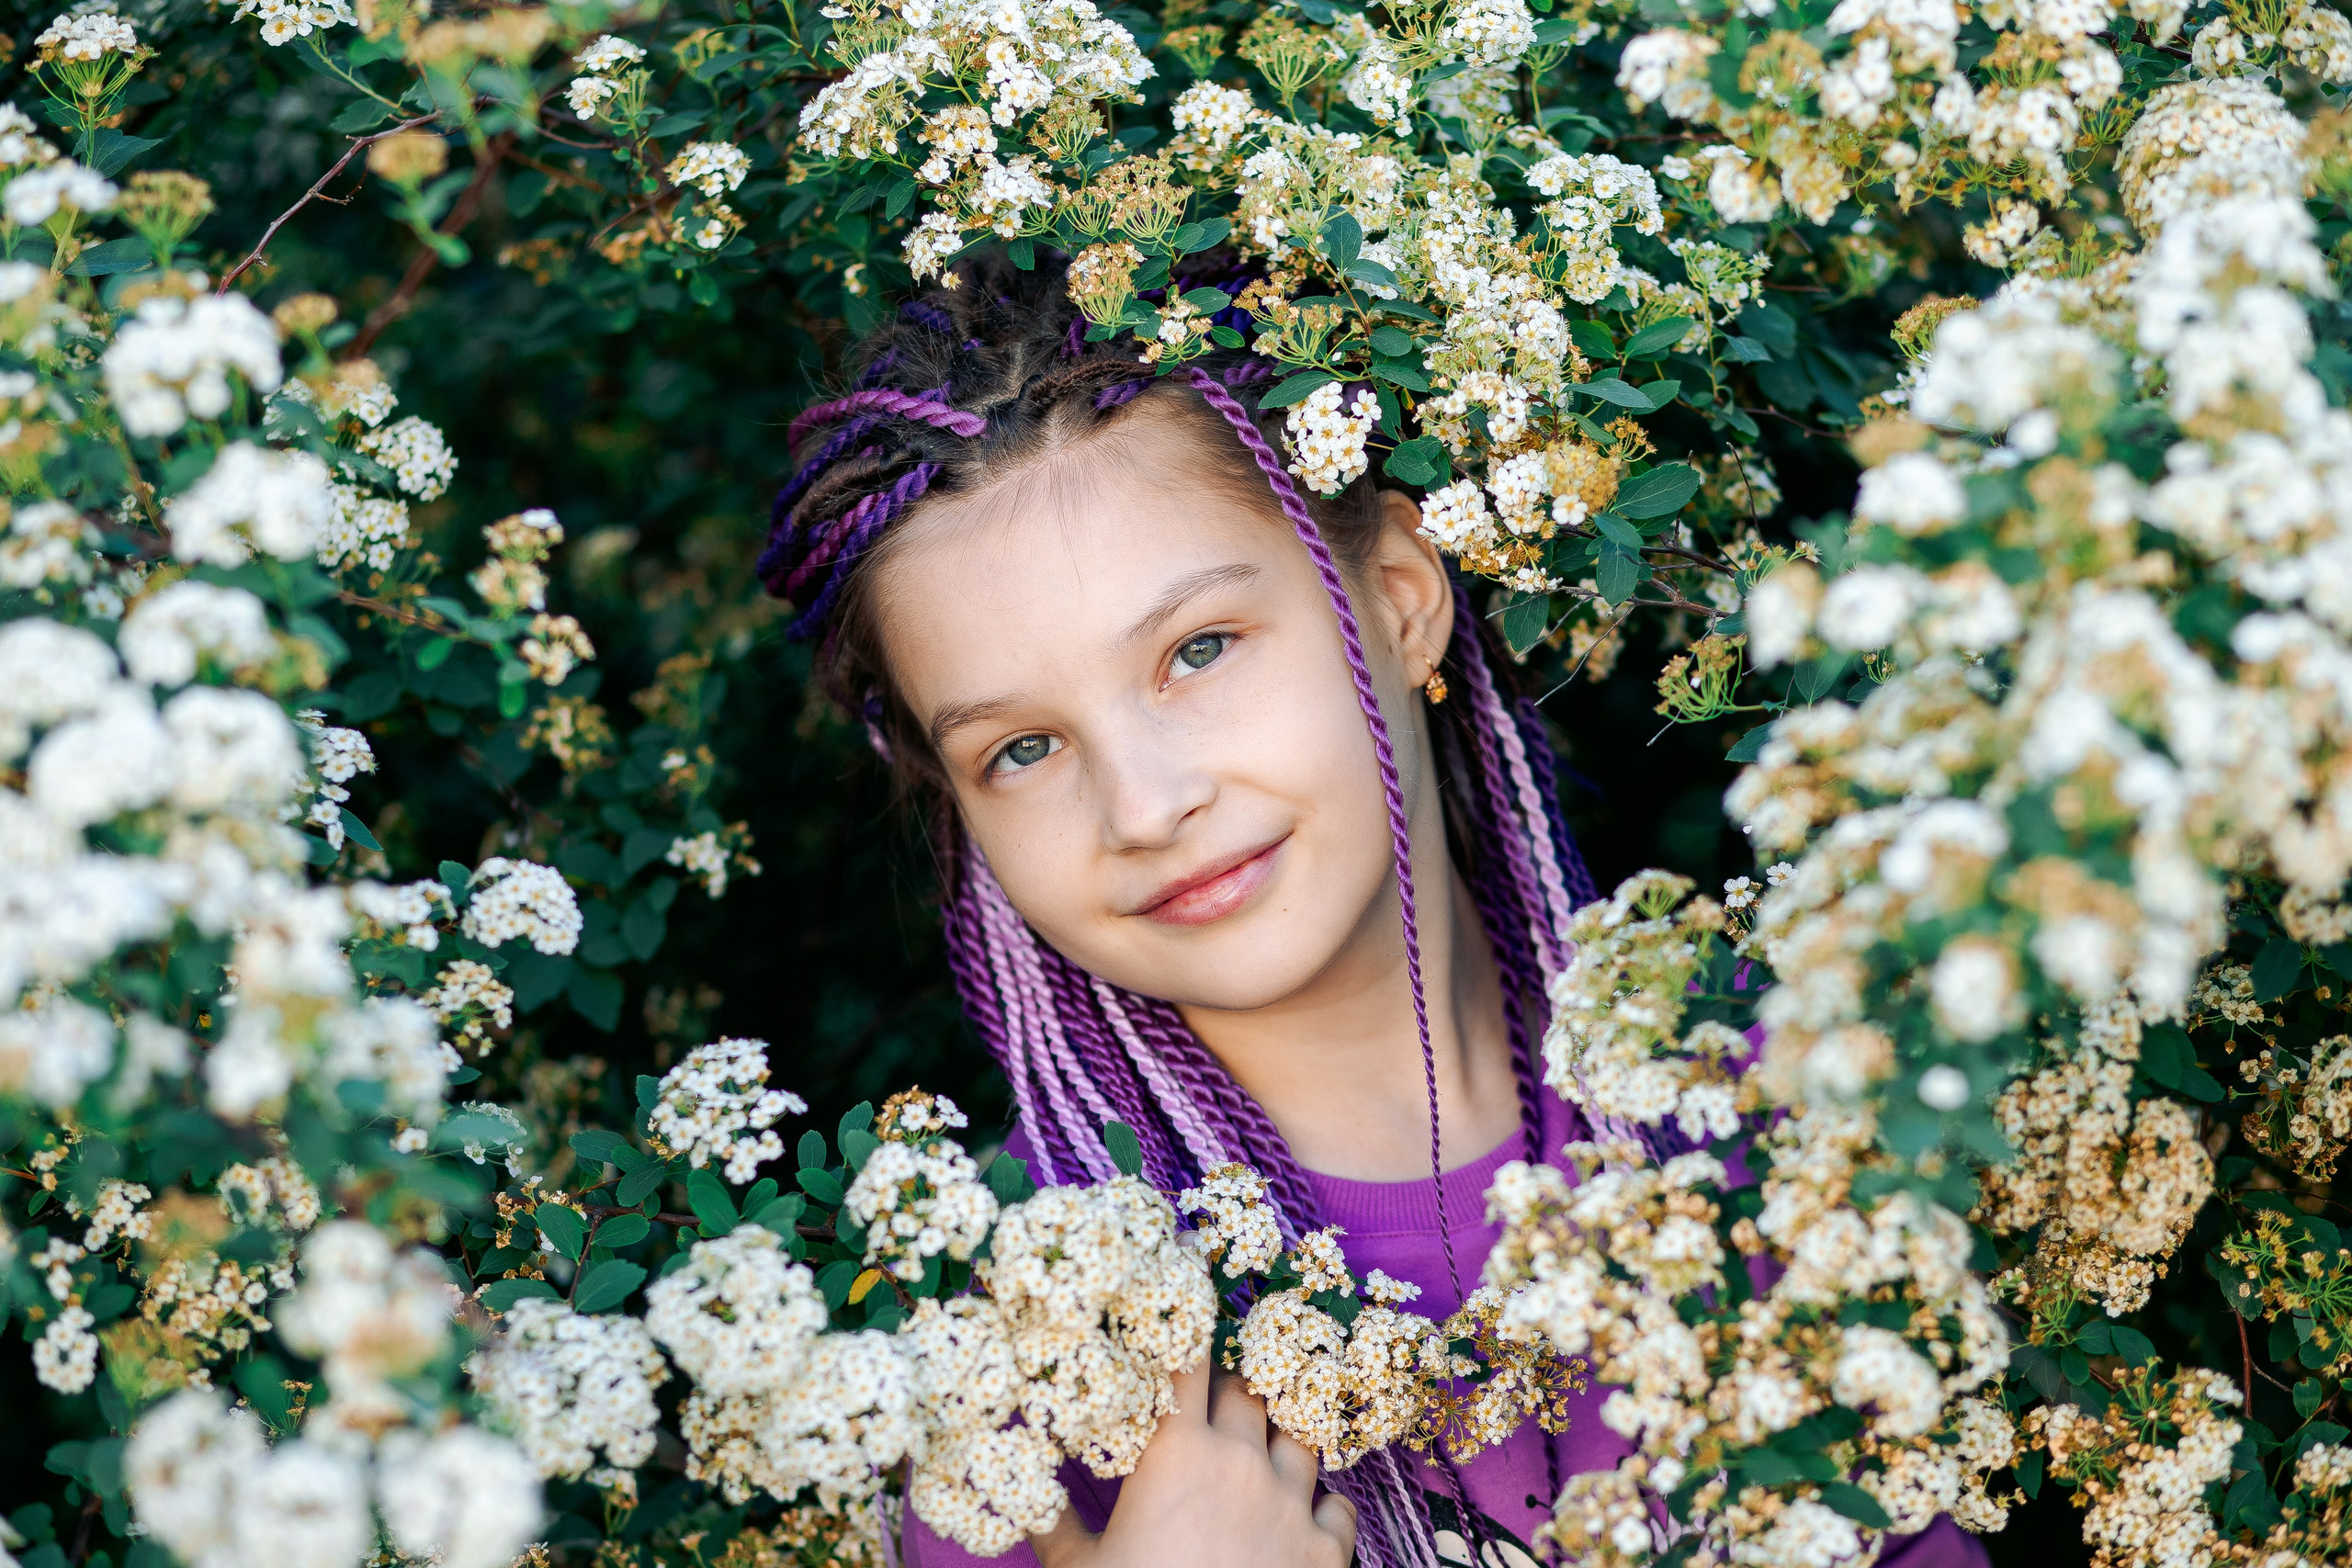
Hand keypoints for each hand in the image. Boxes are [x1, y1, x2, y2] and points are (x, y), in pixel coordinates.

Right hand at [1030, 1366, 1357, 1567]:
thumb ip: (1051, 1519)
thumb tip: (1016, 1486)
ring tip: (1260, 1453)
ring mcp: (1292, 1505)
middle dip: (1231, 1389)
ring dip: (1279, 1441)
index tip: (1182, 1318)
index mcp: (1178, 1452)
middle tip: (1213, 1404)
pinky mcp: (1326, 1552)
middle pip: (1249, 1390)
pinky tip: (1304, 1518)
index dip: (1185, 1336)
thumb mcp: (1076, 1567)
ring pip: (1301, 1438)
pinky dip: (1324, 1508)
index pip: (1188, 1363)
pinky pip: (1340, 1506)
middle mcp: (1242, 1462)